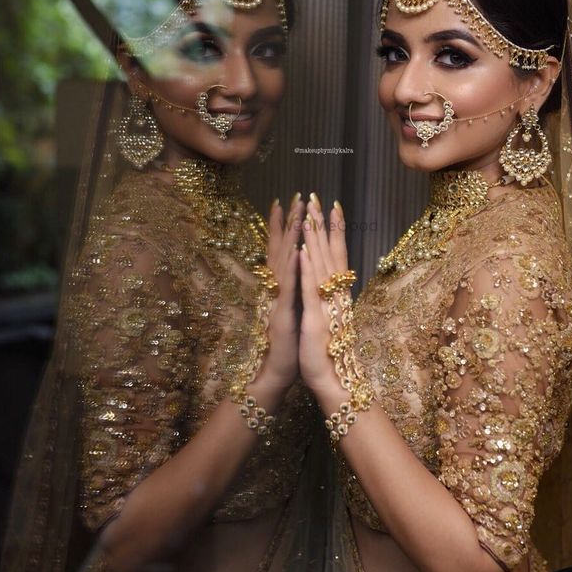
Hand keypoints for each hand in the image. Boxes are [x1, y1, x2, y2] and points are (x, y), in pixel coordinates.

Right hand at [255, 195, 303, 393]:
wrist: (274, 374)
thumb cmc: (285, 347)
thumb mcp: (291, 313)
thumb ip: (291, 292)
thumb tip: (298, 274)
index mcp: (280, 289)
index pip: (281, 252)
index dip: (283, 228)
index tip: (287, 204)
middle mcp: (276, 290)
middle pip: (280, 250)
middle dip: (287, 223)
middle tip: (292, 197)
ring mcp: (277, 300)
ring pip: (282, 262)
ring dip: (288, 237)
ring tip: (294, 213)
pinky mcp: (282, 314)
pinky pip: (287, 287)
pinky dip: (292, 268)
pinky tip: (297, 251)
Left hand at [298, 194, 351, 396]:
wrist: (333, 380)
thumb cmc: (329, 352)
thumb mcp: (329, 319)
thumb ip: (331, 298)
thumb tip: (333, 281)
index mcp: (336, 294)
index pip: (337, 256)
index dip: (335, 231)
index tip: (334, 206)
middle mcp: (334, 295)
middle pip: (331, 253)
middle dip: (324, 225)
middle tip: (319, 198)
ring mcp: (325, 305)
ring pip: (321, 266)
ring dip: (315, 240)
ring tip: (310, 215)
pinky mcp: (315, 317)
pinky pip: (310, 290)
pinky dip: (307, 270)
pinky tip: (302, 252)